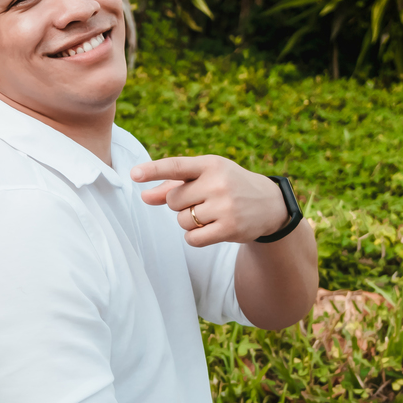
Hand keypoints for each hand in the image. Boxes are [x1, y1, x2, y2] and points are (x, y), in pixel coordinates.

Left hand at [130, 155, 288, 245]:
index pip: (176, 166)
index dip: (153, 170)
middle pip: (173, 200)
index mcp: (210, 165)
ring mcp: (225, 206)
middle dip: (181, 204)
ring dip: (189, 221)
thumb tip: (144, 196)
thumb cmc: (227, 186)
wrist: (269, 204)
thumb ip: (172, 186)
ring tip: (210, 214)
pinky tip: (210, 229)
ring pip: (182, 220)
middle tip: (202, 201)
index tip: (134, 174)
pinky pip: (193, 238)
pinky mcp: (230, 228)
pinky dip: (195, 237)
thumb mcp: (204, 178)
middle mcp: (218, 183)